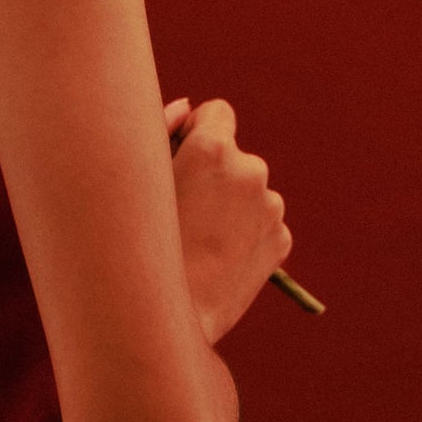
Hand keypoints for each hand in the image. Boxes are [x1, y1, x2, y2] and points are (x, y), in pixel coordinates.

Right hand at [164, 97, 292, 345]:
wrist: (164, 315)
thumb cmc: (139, 241)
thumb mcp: (141, 178)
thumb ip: (162, 129)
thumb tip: (187, 106)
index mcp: (214, 148)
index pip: (217, 112)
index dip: (196, 130)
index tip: (181, 155)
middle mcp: (251, 170)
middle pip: (233, 156)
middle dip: (213, 173)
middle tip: (183, 209)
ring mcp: (271, 208)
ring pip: (248, 192)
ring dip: (229, 204)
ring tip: (197, 240)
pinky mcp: (281, 240)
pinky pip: (261, 223)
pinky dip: (243, 233)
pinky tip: (216, 256)